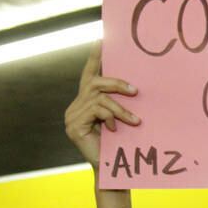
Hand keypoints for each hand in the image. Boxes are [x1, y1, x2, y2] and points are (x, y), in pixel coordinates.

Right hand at [64, 42, 139, 168]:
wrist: (112, 170)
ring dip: (120, 108)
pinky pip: (97, 110)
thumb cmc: (120, 144)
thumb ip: (118, 100)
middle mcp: (75, 106)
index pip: (89, 73)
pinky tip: (117, 129)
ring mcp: (72, 116)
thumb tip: (135, 83)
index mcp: (85, 101)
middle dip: (116, 82)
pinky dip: (112, 117)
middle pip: (94, 81)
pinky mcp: (74, 126)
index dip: (94, 56)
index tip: (101, 37)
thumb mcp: (121, 117)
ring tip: (135, 120)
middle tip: (135, 90)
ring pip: (99, 97)